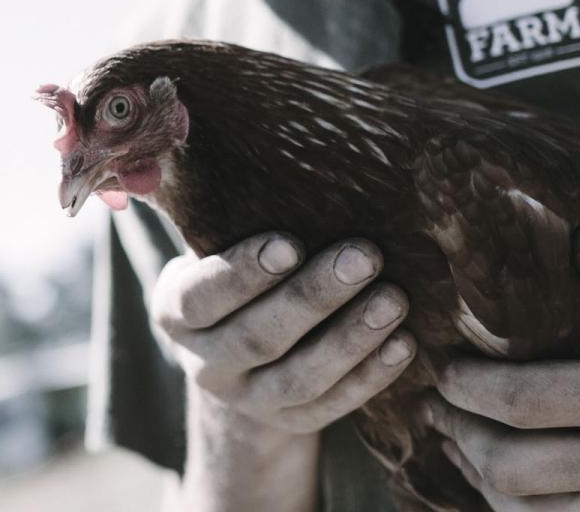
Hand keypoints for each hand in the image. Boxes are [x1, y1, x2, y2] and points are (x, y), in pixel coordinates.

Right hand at [153, 232, 416, 435]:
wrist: (236, 355)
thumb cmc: (235, 274)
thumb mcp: (211, 249)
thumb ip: (223, 218)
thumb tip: (254, 158)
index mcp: (175, 312)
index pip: (201, 297)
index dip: (243, 273)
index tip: (291, 243)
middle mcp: (205, 362)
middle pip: (258, 336)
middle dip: (314, 296)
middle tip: (365, 256)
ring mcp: (248, 400)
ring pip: (299, 378)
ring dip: (350, 338)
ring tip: (394, 299)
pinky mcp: (290, 421)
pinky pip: (331, 406)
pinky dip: (370, 377)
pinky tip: (404, 343)